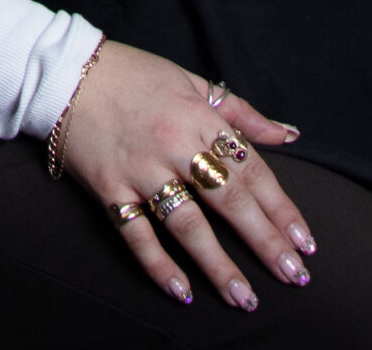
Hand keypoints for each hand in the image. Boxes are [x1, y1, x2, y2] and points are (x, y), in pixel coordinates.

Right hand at [57, 43, 315, 309]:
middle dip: (265, 241)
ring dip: (219, 265)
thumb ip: (241, 114)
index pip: (252, 170)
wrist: (66, 73)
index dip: (281, 208)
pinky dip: (159, 265)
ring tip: (245, 298)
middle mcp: (175, 146)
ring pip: (187, 225)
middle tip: (294, 276)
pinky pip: (137, 235)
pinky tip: (183, 291)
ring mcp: (141, 171)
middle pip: (229, 200)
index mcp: (200, 119)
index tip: (305, 242)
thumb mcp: (192, 82)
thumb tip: (289, 134)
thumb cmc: (134, 75)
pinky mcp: (110, 190)